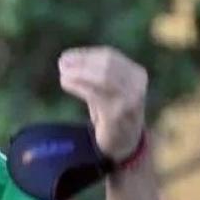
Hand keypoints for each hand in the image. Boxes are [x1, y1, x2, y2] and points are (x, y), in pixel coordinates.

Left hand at [58, 46, 146, 161]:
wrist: (125, 144)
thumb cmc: (112, 113)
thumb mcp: (107, 89)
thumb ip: (94, 73)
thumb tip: (66, 60)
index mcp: (137, 74)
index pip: (110, 56)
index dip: (86, 54)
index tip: (66, 56)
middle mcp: (137, 85)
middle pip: (107, 64)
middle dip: (81, 62)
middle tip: (62, 64)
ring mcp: (130, 100)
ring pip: (103, 77)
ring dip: (79, 73)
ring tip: (63, 74)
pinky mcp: (118, 114)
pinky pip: (95, 94)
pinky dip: (78, 86)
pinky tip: (66, 84)